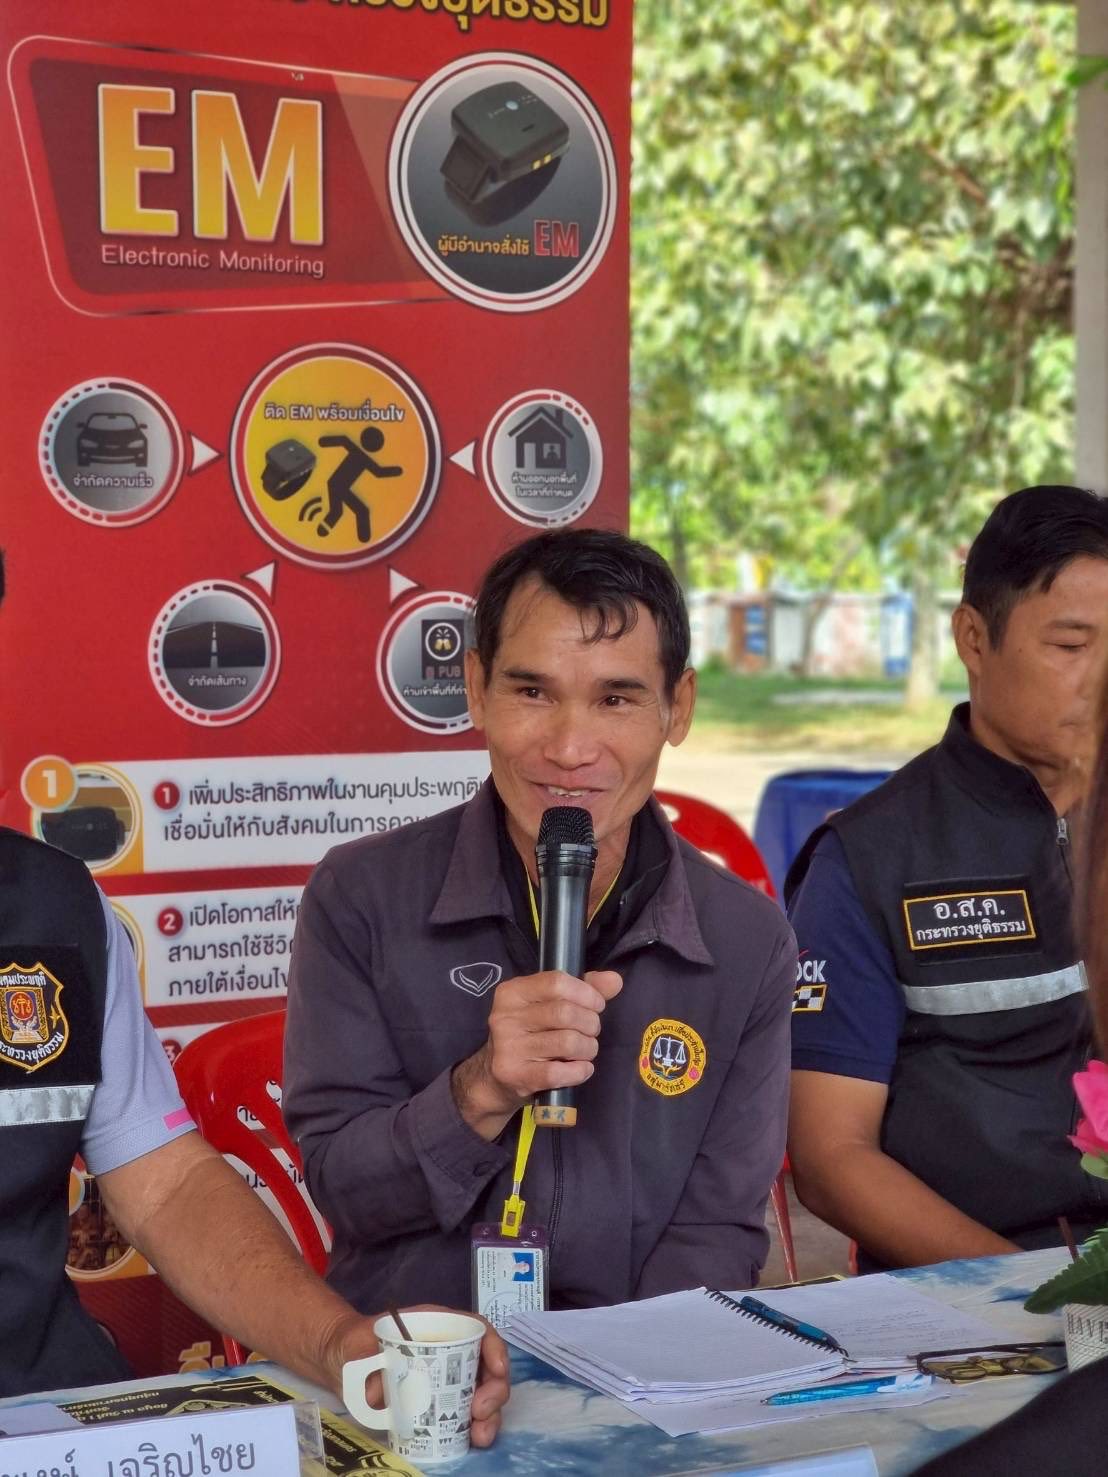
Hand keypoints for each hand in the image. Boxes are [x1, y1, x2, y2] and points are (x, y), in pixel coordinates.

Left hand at [324, 1307, 509, 1445]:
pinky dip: (475, 1426)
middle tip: (480, 1412)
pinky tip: (473, 1439)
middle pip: (486, 1365)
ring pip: (482, 1392)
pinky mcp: (439, 1404)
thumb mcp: (359, 1345)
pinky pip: (466, 1413)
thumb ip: (368, 1362)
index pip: (477, 1329)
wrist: (342, 1361)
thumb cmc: (356, 1343)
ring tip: (481, 1434)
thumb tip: (379, 1390)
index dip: (493, 1346)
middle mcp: (450, 1350)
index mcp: (438, 1326)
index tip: (496, 1370)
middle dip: (494, 1389)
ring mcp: (447, 1378)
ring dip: (490, 1414)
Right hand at [452, 969, 622, 1135]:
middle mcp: (505, 1017)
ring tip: (586, 1050)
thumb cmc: (530, 1035)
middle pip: (565, 1013)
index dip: (586, 993)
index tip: (597, 1005)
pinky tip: (581, 1069)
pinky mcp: (515, 1075)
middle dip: (590, 1023)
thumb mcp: (549, 1005)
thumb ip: (583, 989)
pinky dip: (580, 1071)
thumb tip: (614, 980)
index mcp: (512, 992)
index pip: (556, 982)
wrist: (493, 1079)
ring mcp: (508, 1047)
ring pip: (567, 1042)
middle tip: (591, 1031)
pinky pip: (559, 1072)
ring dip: (587, 1048)